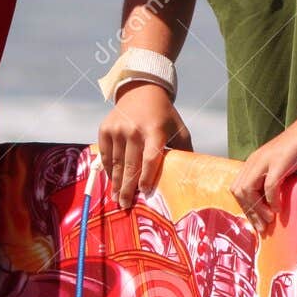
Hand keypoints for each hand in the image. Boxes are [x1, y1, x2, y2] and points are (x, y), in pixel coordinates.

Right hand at [97, 81, 192, 208]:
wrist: (141, 90)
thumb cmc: (164, 115)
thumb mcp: (179, 129)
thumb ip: (183, 151)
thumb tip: (192, 176)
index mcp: (155, 130)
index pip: (150, 158)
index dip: (147, 177)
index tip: (145, 192)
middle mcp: (134, 129)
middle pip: (130, 165)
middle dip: (127, 188)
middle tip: (126, 206)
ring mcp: (117, 129)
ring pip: (115, 163)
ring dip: (116, 183)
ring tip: (117, 199)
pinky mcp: (105, 128)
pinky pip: (105, 154)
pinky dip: (108, 169)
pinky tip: (112, 181)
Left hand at [230, 117, 296, 233]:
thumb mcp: (284, 167)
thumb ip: (276, 181)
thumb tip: (275, 205)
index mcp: (254, 161)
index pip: (238, 189)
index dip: (245, 208)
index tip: (257, 223)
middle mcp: (256, 159)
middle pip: (239, 191)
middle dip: (249, 212)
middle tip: (262, 227)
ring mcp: (266, 159)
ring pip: (249, 189)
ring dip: (258, 208)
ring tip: (270, 219)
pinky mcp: (280, 160)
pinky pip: (270, 185)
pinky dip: (272, 200)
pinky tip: (279, 209)